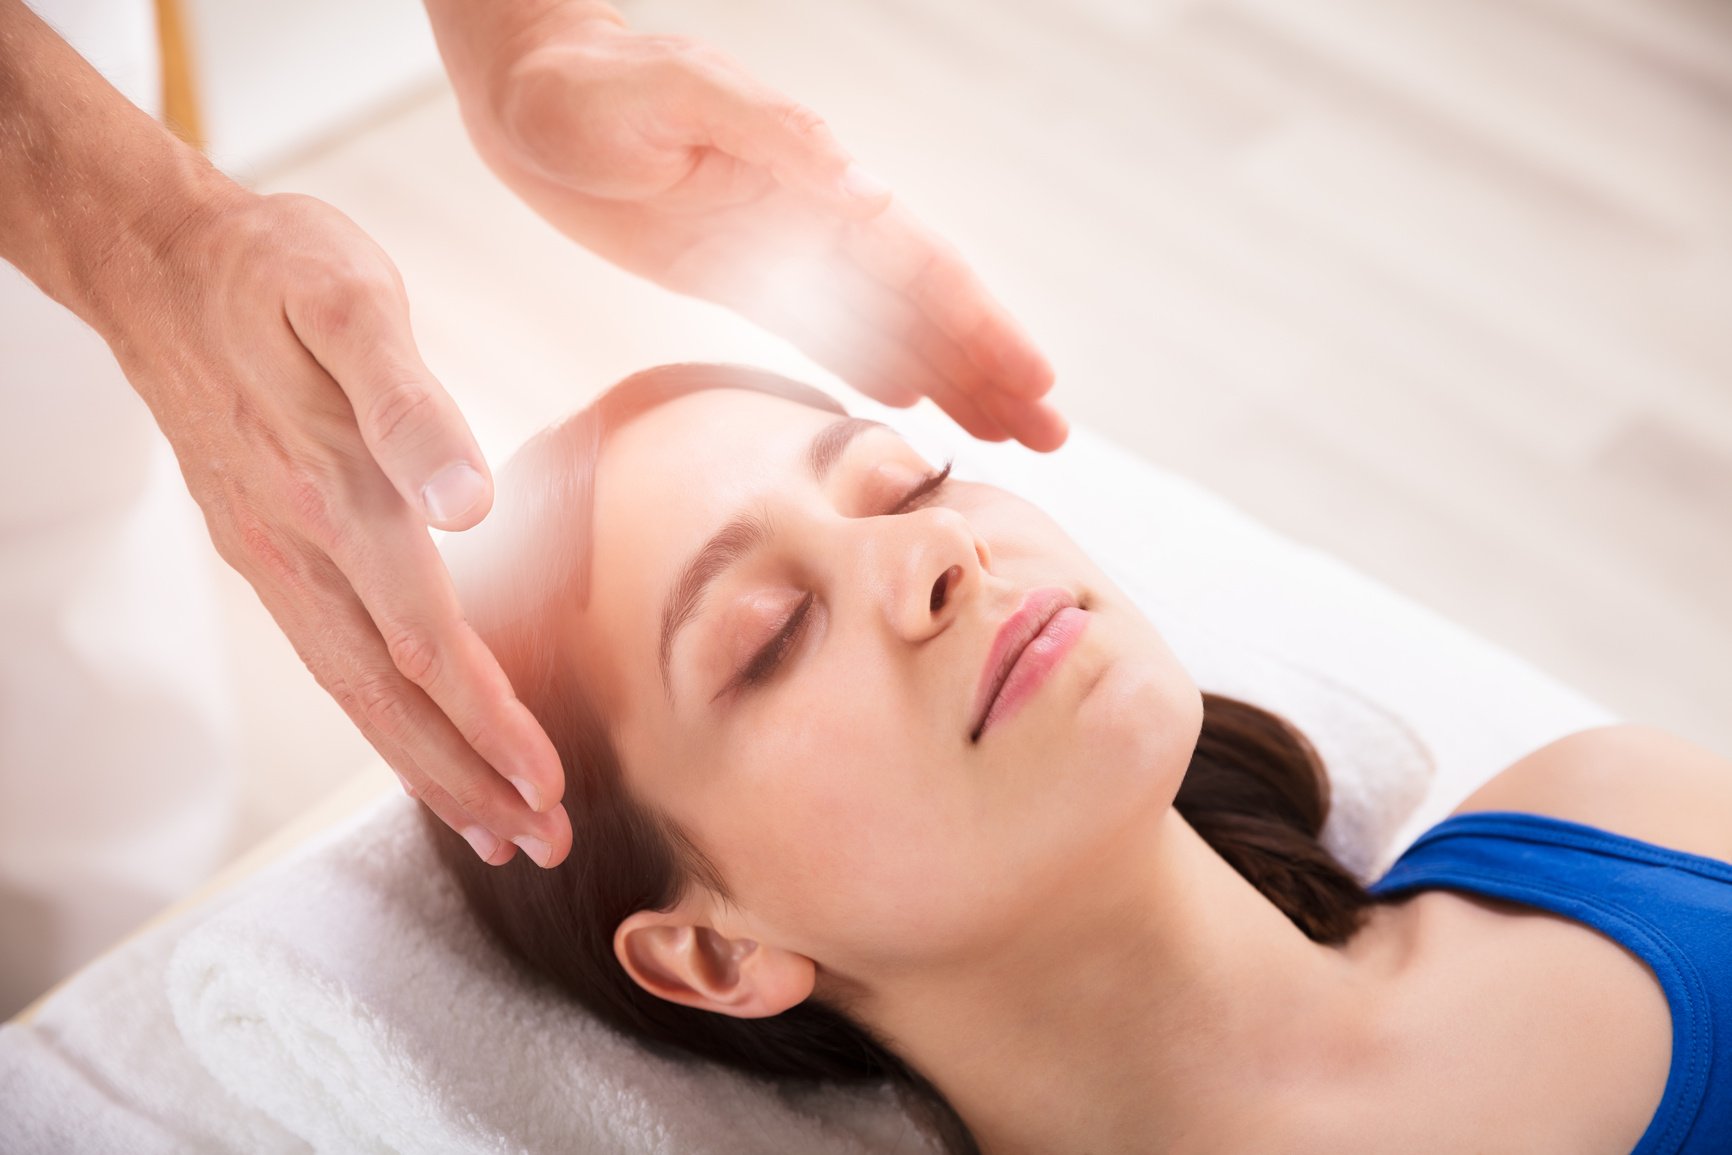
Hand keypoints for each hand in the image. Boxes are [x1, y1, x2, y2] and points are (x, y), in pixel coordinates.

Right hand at [110, 186, 571, 867]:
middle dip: (469, 778)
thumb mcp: (349, 298)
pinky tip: (418, 741)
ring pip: (354, 690)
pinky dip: (383, 717)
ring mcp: (271, 554)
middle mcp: (296, 544)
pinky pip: (328, 655)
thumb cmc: (271, 268)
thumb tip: (468, 501)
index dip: (487, 718)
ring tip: (494, 827)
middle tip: (542, 842)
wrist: (156, 260)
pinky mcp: (263, 547)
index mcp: (331, 492)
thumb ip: (409, 404)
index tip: (546, 780)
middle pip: (388, 695)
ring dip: (427, 765)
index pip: (423, 638)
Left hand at [449, 2, 1066, 449]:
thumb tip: (860, 182)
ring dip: (950, 376)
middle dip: (991, 367)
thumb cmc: (588, 86)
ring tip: (1004, 433)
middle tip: (1051, 438)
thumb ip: (767, 132)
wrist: (523, 86)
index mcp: (811, 179)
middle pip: (925, 305)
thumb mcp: (672, 97)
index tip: (1036, 381)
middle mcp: (813, 216)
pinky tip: (907, 397)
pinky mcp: (734, 269)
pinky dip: (872, 362)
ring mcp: (779, 247)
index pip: (920, 263)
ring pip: (886, 323)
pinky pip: (821, 328)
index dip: (982, 325)